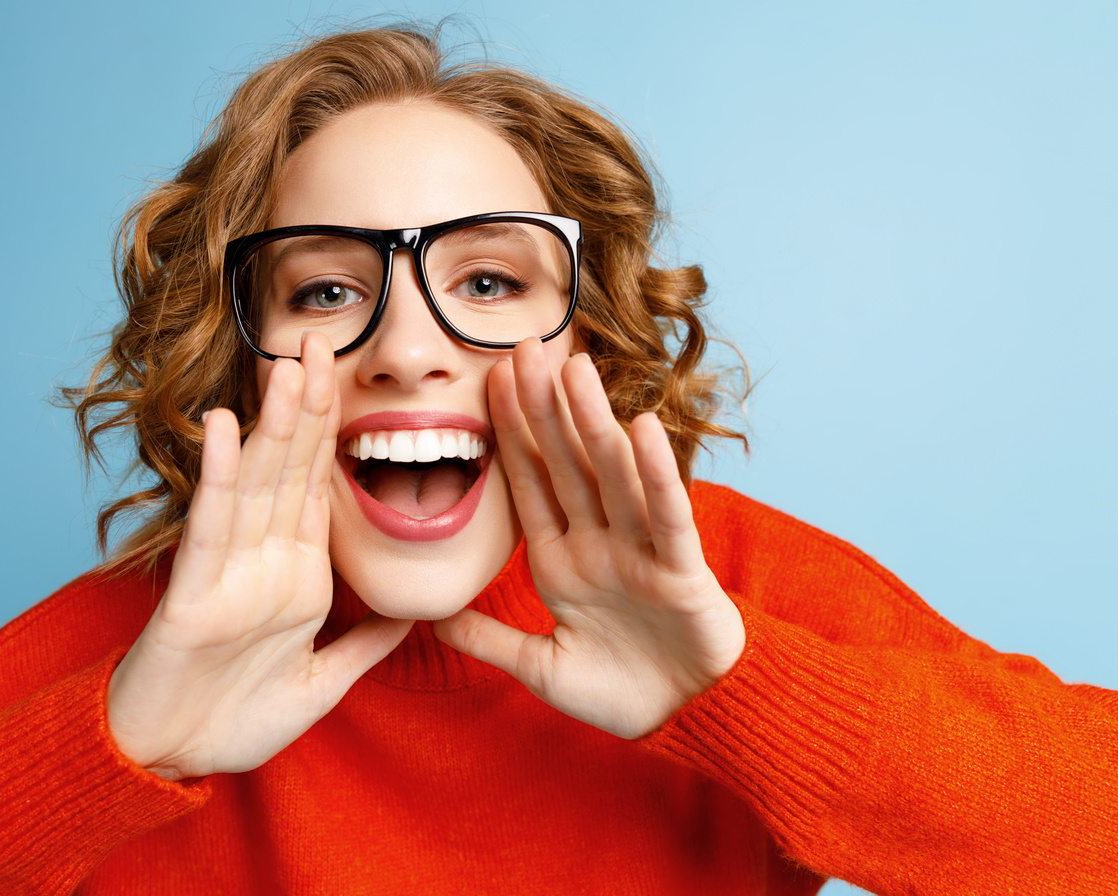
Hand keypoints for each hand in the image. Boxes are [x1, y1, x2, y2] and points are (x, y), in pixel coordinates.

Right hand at [107, 332, 412, 779]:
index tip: (345, 376)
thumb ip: (364, 643)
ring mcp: (226, 569)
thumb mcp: (323, 679)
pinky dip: (219, 475)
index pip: (317, 485)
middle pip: (289, 466)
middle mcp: (262, 558)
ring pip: (255, 481)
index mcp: (295, 572)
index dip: (331, 431)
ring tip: (284, 364)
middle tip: (319, 340)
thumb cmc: (236, 720)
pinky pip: (210, 526)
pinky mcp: (192, 593)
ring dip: (270, 423)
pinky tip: (226, 427)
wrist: (173, 760)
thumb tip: (411, 614)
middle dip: (306, 404)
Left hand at [433, 339, 744, 738]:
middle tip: (524, 347)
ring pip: (611, 475)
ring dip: (592, 422)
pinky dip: (654, 475)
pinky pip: (666, 516)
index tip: (492, 380)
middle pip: (567, 463)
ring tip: (573, 368)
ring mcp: (639, 552)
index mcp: (561, 560)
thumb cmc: (618, 692)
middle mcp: (598, 543)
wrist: (684, 722)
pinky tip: (640, 430)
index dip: (511, 433)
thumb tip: (433, 621)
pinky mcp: (680, 572)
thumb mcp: (539, 668)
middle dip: (544, 407)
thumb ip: (490, 639)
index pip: (530, 484)